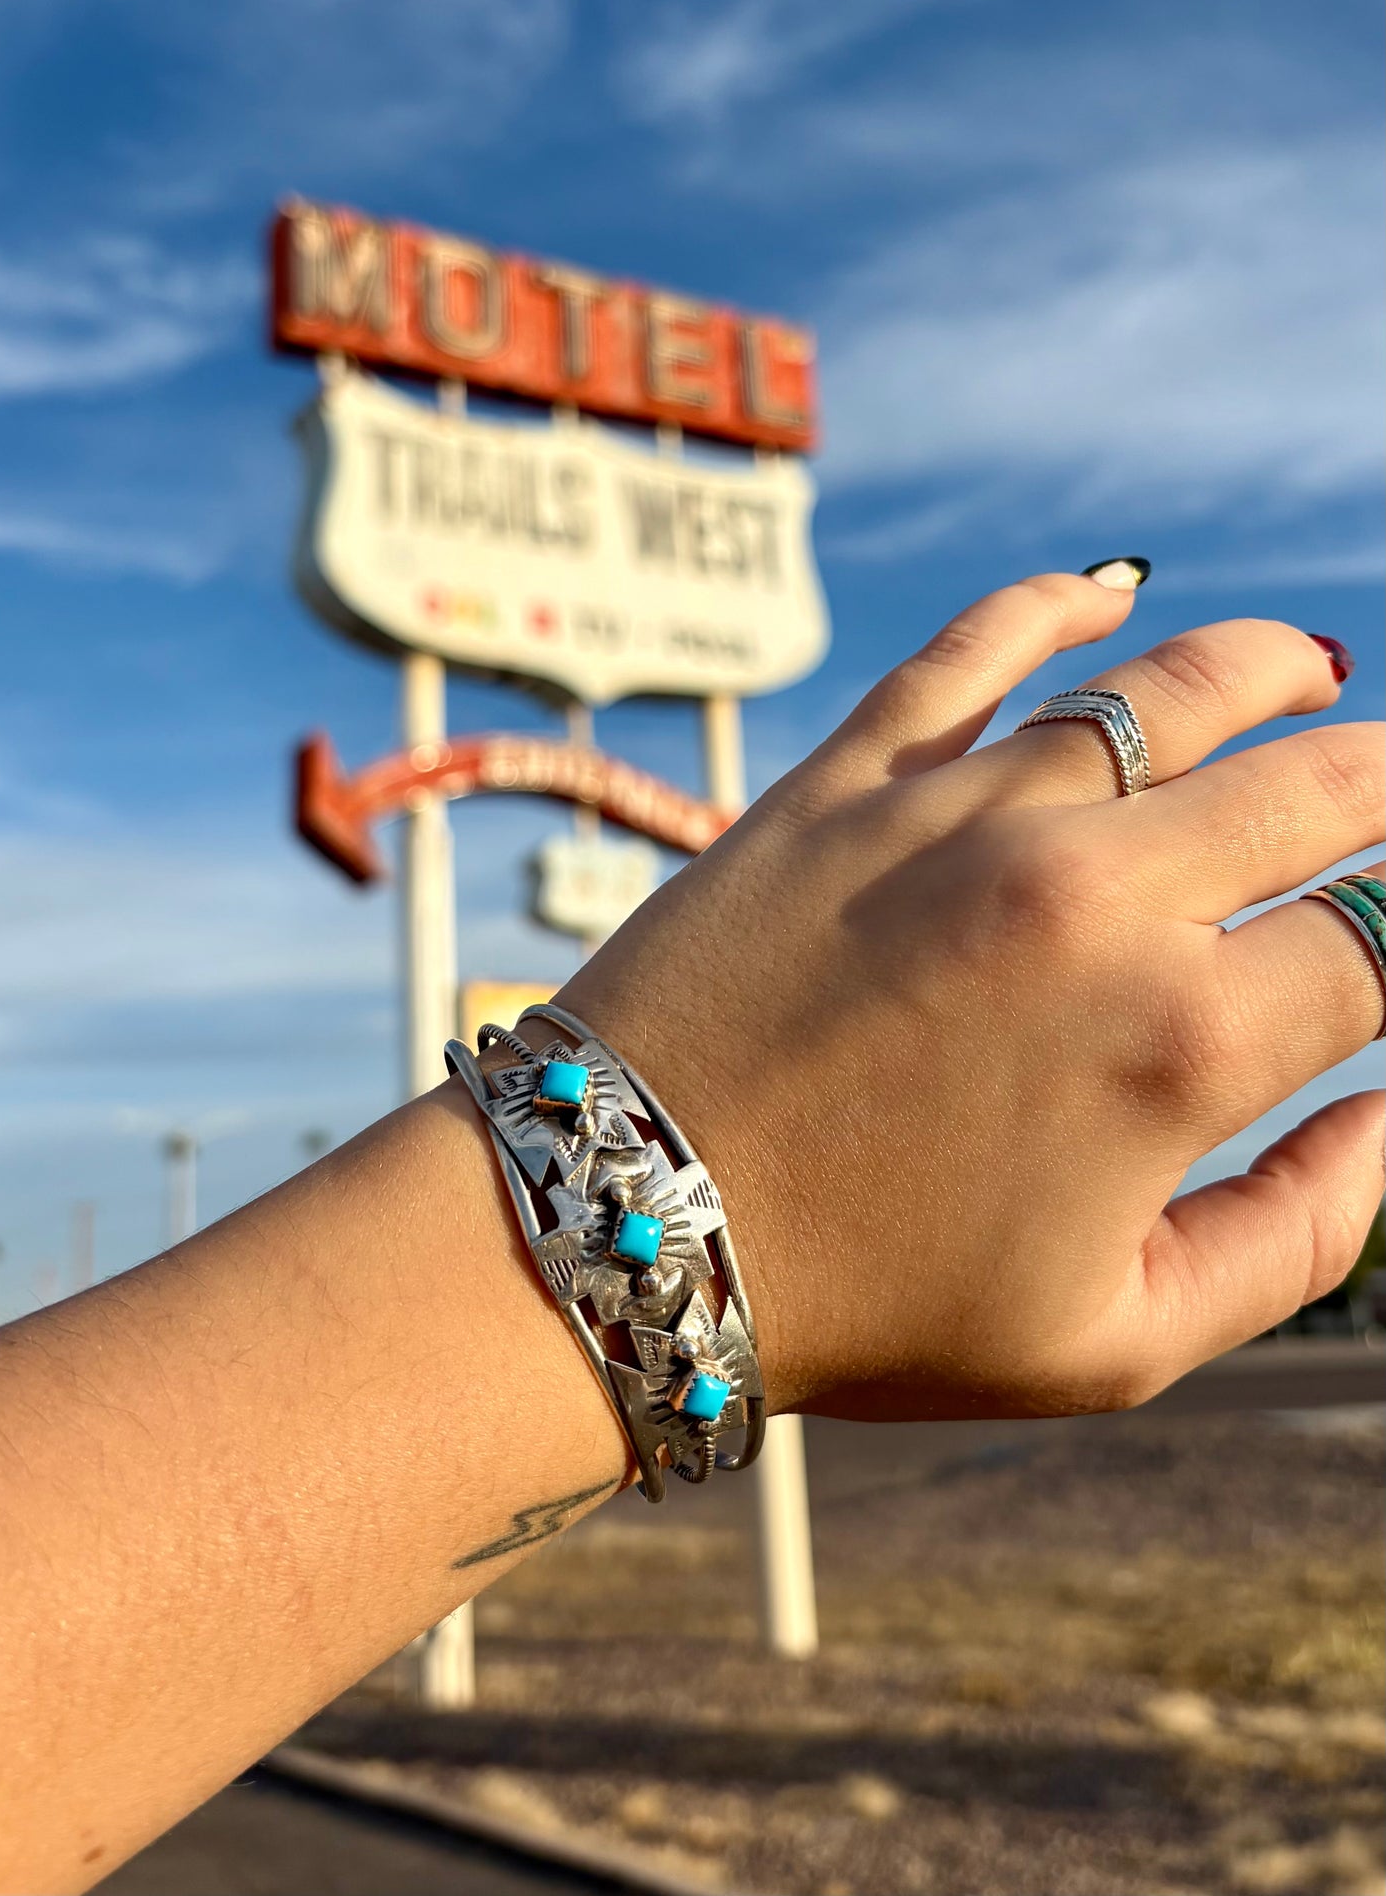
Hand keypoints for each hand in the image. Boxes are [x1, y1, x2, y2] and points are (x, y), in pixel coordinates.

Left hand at [563, 572, 1383, 1419]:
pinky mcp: (854, 777)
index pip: (1381, 941)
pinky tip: (1110, 594)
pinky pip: (980, 647)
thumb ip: (1297, 1239)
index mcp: (1180, 1046)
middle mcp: (1096, 899)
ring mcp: (967, 817)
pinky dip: (1058, 604)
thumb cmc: (871, 1306)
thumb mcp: (1114, 1341)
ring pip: (1175, 686)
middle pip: (1318, 785)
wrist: (626, 1221)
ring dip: (1273, 669)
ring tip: (1314, 671)